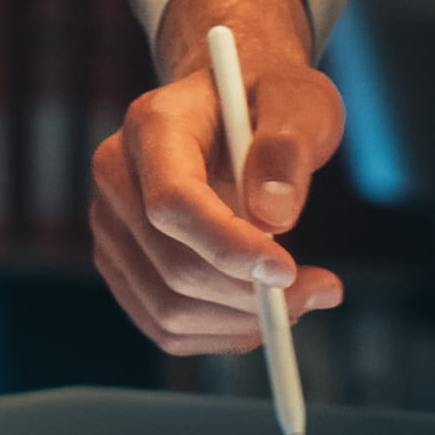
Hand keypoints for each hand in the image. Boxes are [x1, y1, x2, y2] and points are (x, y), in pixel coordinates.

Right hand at [92, 0, 347, 356]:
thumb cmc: (268, 100)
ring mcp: (112, 225)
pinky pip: (166, 326)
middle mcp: (116, 175)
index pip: (173, 203)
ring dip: (242, 322)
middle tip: (322, 290)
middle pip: (171, 266)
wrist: (231, 106)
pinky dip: (222, 334)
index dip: (228, 247)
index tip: (289, 271)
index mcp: (152, 126)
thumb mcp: (298, 100)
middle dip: (250, 296)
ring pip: (167, 308)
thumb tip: (275, 216)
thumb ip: (288, 147)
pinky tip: (263, 310)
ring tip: (302, 298)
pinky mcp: (123, 265)